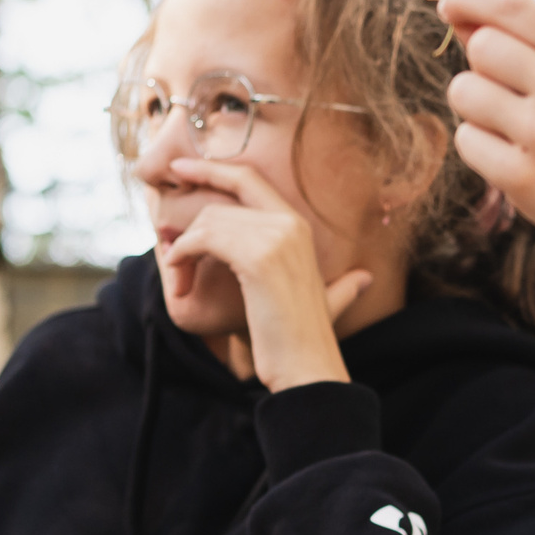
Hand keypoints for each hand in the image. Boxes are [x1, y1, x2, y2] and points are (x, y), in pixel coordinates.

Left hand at [165, 158, 372, 390]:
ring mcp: (276, 239)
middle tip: (170, 258)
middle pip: (218, 204)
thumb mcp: (330, 302)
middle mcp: (289, 224)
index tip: (179, 166)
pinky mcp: (257, 259)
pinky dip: (182, 257)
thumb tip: (364, 278)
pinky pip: (203, 240)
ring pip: (207, 222)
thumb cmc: (309, 341)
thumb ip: (344, 287)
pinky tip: (181, 283)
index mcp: (299, 227)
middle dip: (187, 230)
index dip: (211, 167)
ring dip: (181, 251)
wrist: (307, 368)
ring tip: (179, 283)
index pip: (248, 178)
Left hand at [438, 0, 534, 304]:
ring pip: (463, 91)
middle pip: (481, 47)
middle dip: (482, 65)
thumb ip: (528, 38)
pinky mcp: (522, 179)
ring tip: (511, 123)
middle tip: (508, 90)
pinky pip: (466, 140)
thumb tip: (458, 12)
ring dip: (475, 104)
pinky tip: (513, 155)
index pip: (514, 8)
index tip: (450, 4)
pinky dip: (480, 145)